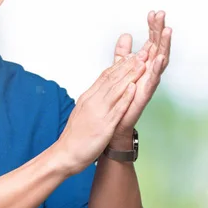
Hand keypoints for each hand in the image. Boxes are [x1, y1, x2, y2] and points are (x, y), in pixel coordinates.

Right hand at [55, 51, 147, 173]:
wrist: (65, 154)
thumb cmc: (75, 136)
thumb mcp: (82, 111)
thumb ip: (92, 100)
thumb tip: (100, 92)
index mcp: (88, 97)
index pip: (105, 76)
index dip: (119, 65)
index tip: (131, 55)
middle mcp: (93, 101)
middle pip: (112, 79)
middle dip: (128, 65)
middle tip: (141, 53)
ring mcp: (99, 113)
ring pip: (116, 90)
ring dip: (130, 76)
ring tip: (142, 65)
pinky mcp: (104, 126)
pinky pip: (116, 109)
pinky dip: (125, 97)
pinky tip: (133, 88)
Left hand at [110, 10, 171, 144]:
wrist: (114, 122)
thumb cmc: (120, 97)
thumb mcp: (120, 69)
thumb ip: (123, 53)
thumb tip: (126, 35)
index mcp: (144, 64)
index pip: (151, 41)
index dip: (153, 28)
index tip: (153, 12)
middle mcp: (149, 72)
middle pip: (158, 47)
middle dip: (160, 31)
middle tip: (162, 14)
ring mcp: (149, 83)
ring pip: (160, 61)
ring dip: (164, 46)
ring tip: (167, 30)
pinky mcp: (144, 95)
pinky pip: (153, 80)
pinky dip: (157, 68)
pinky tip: (159, 57)